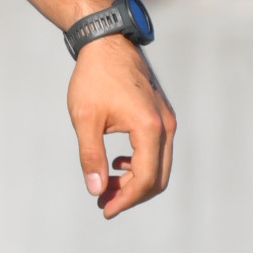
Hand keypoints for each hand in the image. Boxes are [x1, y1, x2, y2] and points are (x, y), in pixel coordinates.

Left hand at [68, 35, 174, 219]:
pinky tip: (117, 165)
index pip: (146, 179)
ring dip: (135, 182)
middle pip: (158, 178)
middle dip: (131, 195)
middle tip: (103, 203)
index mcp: (149, 128)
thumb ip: (91, 157)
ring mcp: (167, 120)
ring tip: (106, 187)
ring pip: (159, 165)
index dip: (126, 200)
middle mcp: (165, 125)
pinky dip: (140, 165)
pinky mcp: (162, 115)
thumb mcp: (85, 119)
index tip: (104, 210)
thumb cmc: (93, 78)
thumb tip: (96, 191)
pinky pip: (158, 151)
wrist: (106, 42)